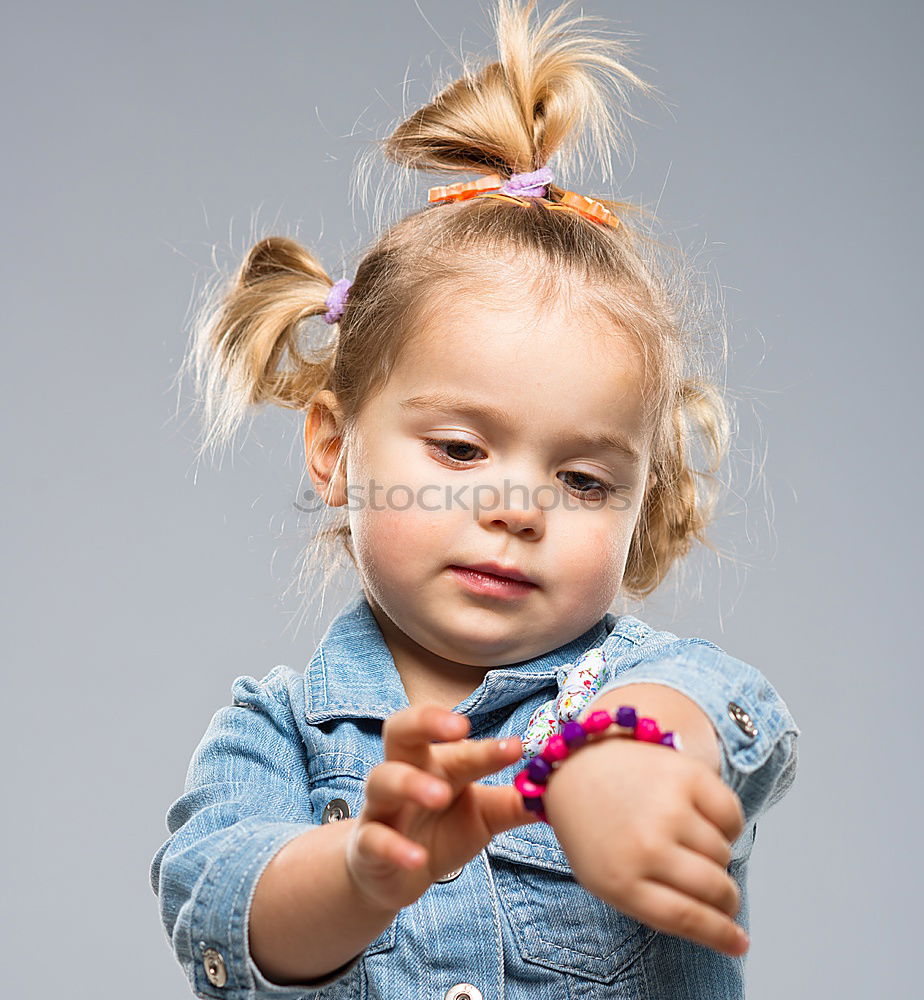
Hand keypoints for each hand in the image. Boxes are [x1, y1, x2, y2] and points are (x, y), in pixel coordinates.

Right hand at [345, 705, 536, 911]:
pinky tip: (417, 858)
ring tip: (439, 793)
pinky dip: (394, 847)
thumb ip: (514, 802)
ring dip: (410, 783)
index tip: (518, 747)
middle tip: (459, 729)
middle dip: (425, 721)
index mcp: (435, 761)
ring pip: (382, 780)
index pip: (456, 741)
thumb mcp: (483, 815)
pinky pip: (373, 839)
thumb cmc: (442, 830)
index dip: (486, 744)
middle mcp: (403, 772)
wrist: (394, 874)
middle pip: (400, 730)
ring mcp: (381, 807)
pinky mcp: (367, 846)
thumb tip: (560, 790)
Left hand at [544, 734, 747, 956]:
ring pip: (724, 853)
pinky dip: (728, 826)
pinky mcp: (685, 774)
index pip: (687, 918)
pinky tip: (706, 822)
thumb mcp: (603, 879)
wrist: (575, 761)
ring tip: (691, 843)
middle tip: (724, 896)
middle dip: (726, 900)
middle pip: (714, 889)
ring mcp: (668, 807)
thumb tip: (721, 930)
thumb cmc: (593, 826)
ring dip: (717, 857)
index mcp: (619, 880)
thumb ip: (654, 906)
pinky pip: (732, 816)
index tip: (739, 943)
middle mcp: (645, 845)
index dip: (721, 935)